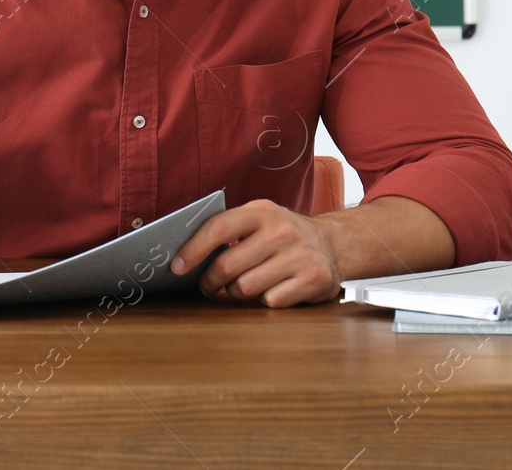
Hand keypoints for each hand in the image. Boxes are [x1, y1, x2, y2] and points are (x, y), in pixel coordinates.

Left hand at [169, 199, 341, 307]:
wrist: (334, 245)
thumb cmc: (284, 236)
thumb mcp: (260, 220)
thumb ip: (229, 231)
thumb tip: (185, 256)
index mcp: (262, 211)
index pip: (218, 229)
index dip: (192, 250)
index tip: (177, 267)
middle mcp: (282, 230)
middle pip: (227, 266)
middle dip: (211, 281)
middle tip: (208, 285)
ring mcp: (299, 255)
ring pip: (245, 287)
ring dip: (237, 293)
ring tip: (243, 286)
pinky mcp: (313, 279)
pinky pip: (270, 301)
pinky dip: (265, 301)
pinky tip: (273, 289)